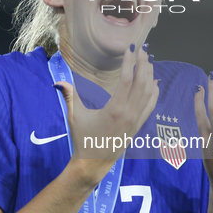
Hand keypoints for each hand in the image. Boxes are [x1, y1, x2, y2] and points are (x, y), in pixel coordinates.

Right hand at [55, 44, 158, 181]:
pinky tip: (154, 81)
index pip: (126, 80)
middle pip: (141, 83)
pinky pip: (151, 105)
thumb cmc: (83, 139)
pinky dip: (154, 91)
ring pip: (149, 93)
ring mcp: (136, 120)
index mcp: (114, 109)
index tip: (130, 49)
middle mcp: (129, 114)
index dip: (129, 63)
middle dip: (143, 64)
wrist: (94, 163)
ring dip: (149, 75)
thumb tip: (58, 81)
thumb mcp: (75, 116)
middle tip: (141, 50)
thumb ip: (70, 96)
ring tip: (147, 61)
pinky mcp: (139, 126)